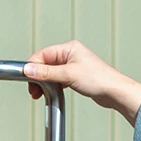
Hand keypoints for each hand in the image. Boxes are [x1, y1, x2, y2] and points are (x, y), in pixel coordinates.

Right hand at [22, 41, 140, 124]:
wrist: (115, 92)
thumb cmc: (98, 79)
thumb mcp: (68, 75)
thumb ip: (46, 73)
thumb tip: (28, 69)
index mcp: (69, 48)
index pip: (43, 54)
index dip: (32, 66)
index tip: (26, 78)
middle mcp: (71, 54)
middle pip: (45, 63)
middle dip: (37, 76)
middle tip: (33, 89)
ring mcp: (73, 65)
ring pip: (51, 72)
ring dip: (44, 82)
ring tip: (39, 93)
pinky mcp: (76, 76)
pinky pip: (58, 78)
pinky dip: (52, 85)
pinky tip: (51, 92)